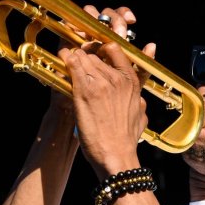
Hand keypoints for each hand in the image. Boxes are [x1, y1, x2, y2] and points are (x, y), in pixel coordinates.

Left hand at [56, 6, 156, 178]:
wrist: (116, 155)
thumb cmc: (126, 139)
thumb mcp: (141, 112)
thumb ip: (141, 102)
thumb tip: (142, 96)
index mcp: (131, 81)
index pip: (115, 49)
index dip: (102, 48)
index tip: (94, 53)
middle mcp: (117, 78)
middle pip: (96, 53)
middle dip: (85, 54)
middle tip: (76, 58)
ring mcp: (101, 83)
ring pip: (83, 57)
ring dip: (74, 58)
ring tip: (67, 60)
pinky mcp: (85, 91)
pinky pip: (73, 64)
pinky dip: (66, 59)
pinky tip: (62, 58)